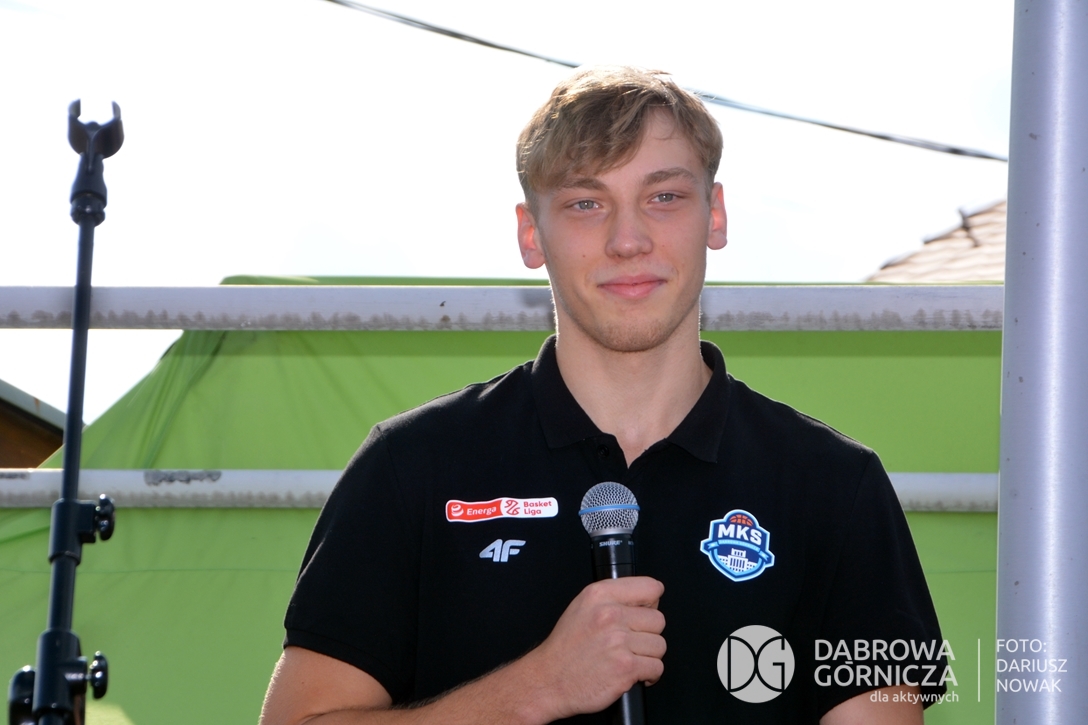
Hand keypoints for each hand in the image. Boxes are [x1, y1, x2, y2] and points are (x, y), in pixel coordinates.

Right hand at [522, 576, 665, 719]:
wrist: (549, 680)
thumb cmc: (566, 648)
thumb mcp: (583, 607)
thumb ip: (614, 598)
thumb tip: (648, 601)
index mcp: (600, 595)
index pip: (650, 587)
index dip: (650, 603)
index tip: (644, 613)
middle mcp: (610, 614)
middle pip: (658, 620)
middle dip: (647, 634)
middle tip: (630, 642)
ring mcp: (619, 641)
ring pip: (659, 645)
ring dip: (648, 656)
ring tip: (628, 658)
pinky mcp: (625, 667)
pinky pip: (657, 668)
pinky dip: (649, 675)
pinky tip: (632, 673)